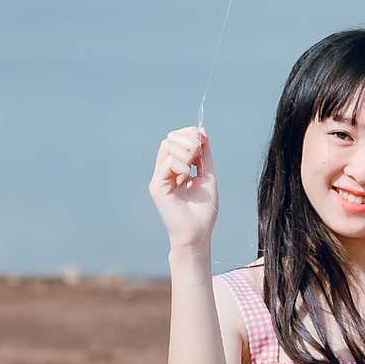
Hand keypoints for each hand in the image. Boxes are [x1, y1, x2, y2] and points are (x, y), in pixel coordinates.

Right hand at [148, 126, 218, 248]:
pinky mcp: (157, 186)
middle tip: (198, 152)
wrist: (197, 233)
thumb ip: (204, 154)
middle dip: (187, 139)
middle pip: (169, 140)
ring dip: (186, 151)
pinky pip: (168, 162)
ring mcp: (159, 179)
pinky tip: (187, 177)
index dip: (188, 134)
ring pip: (167, 147)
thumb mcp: (208, 175)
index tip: (202, 137)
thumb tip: (201, 130)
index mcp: (175, 169)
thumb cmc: (203, 209)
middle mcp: (164, 172)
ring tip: (193, 167)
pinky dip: (182, 165)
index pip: (175, 141)